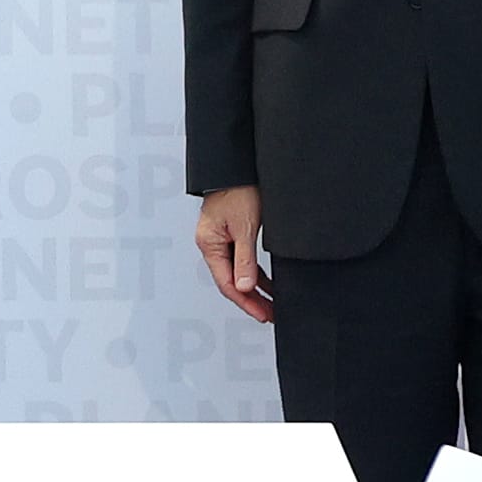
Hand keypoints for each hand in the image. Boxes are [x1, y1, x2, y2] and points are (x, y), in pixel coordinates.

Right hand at [194, 187, 272, 323]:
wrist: (236, 166)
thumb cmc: (237, 190)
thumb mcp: (245, 227)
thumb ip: (245, 259)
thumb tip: (246, 287)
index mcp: (209, 243)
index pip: (226, 282)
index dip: (245, 302)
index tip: (262, 314)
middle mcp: (212, 244)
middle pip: (231, 281)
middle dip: (252, 300)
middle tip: (271, 314)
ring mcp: (221, 239)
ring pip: (237, 272)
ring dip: (255, 288)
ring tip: (272, 303)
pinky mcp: (231, 233)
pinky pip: (241, 260)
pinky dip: (255, 273)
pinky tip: (268, 283)